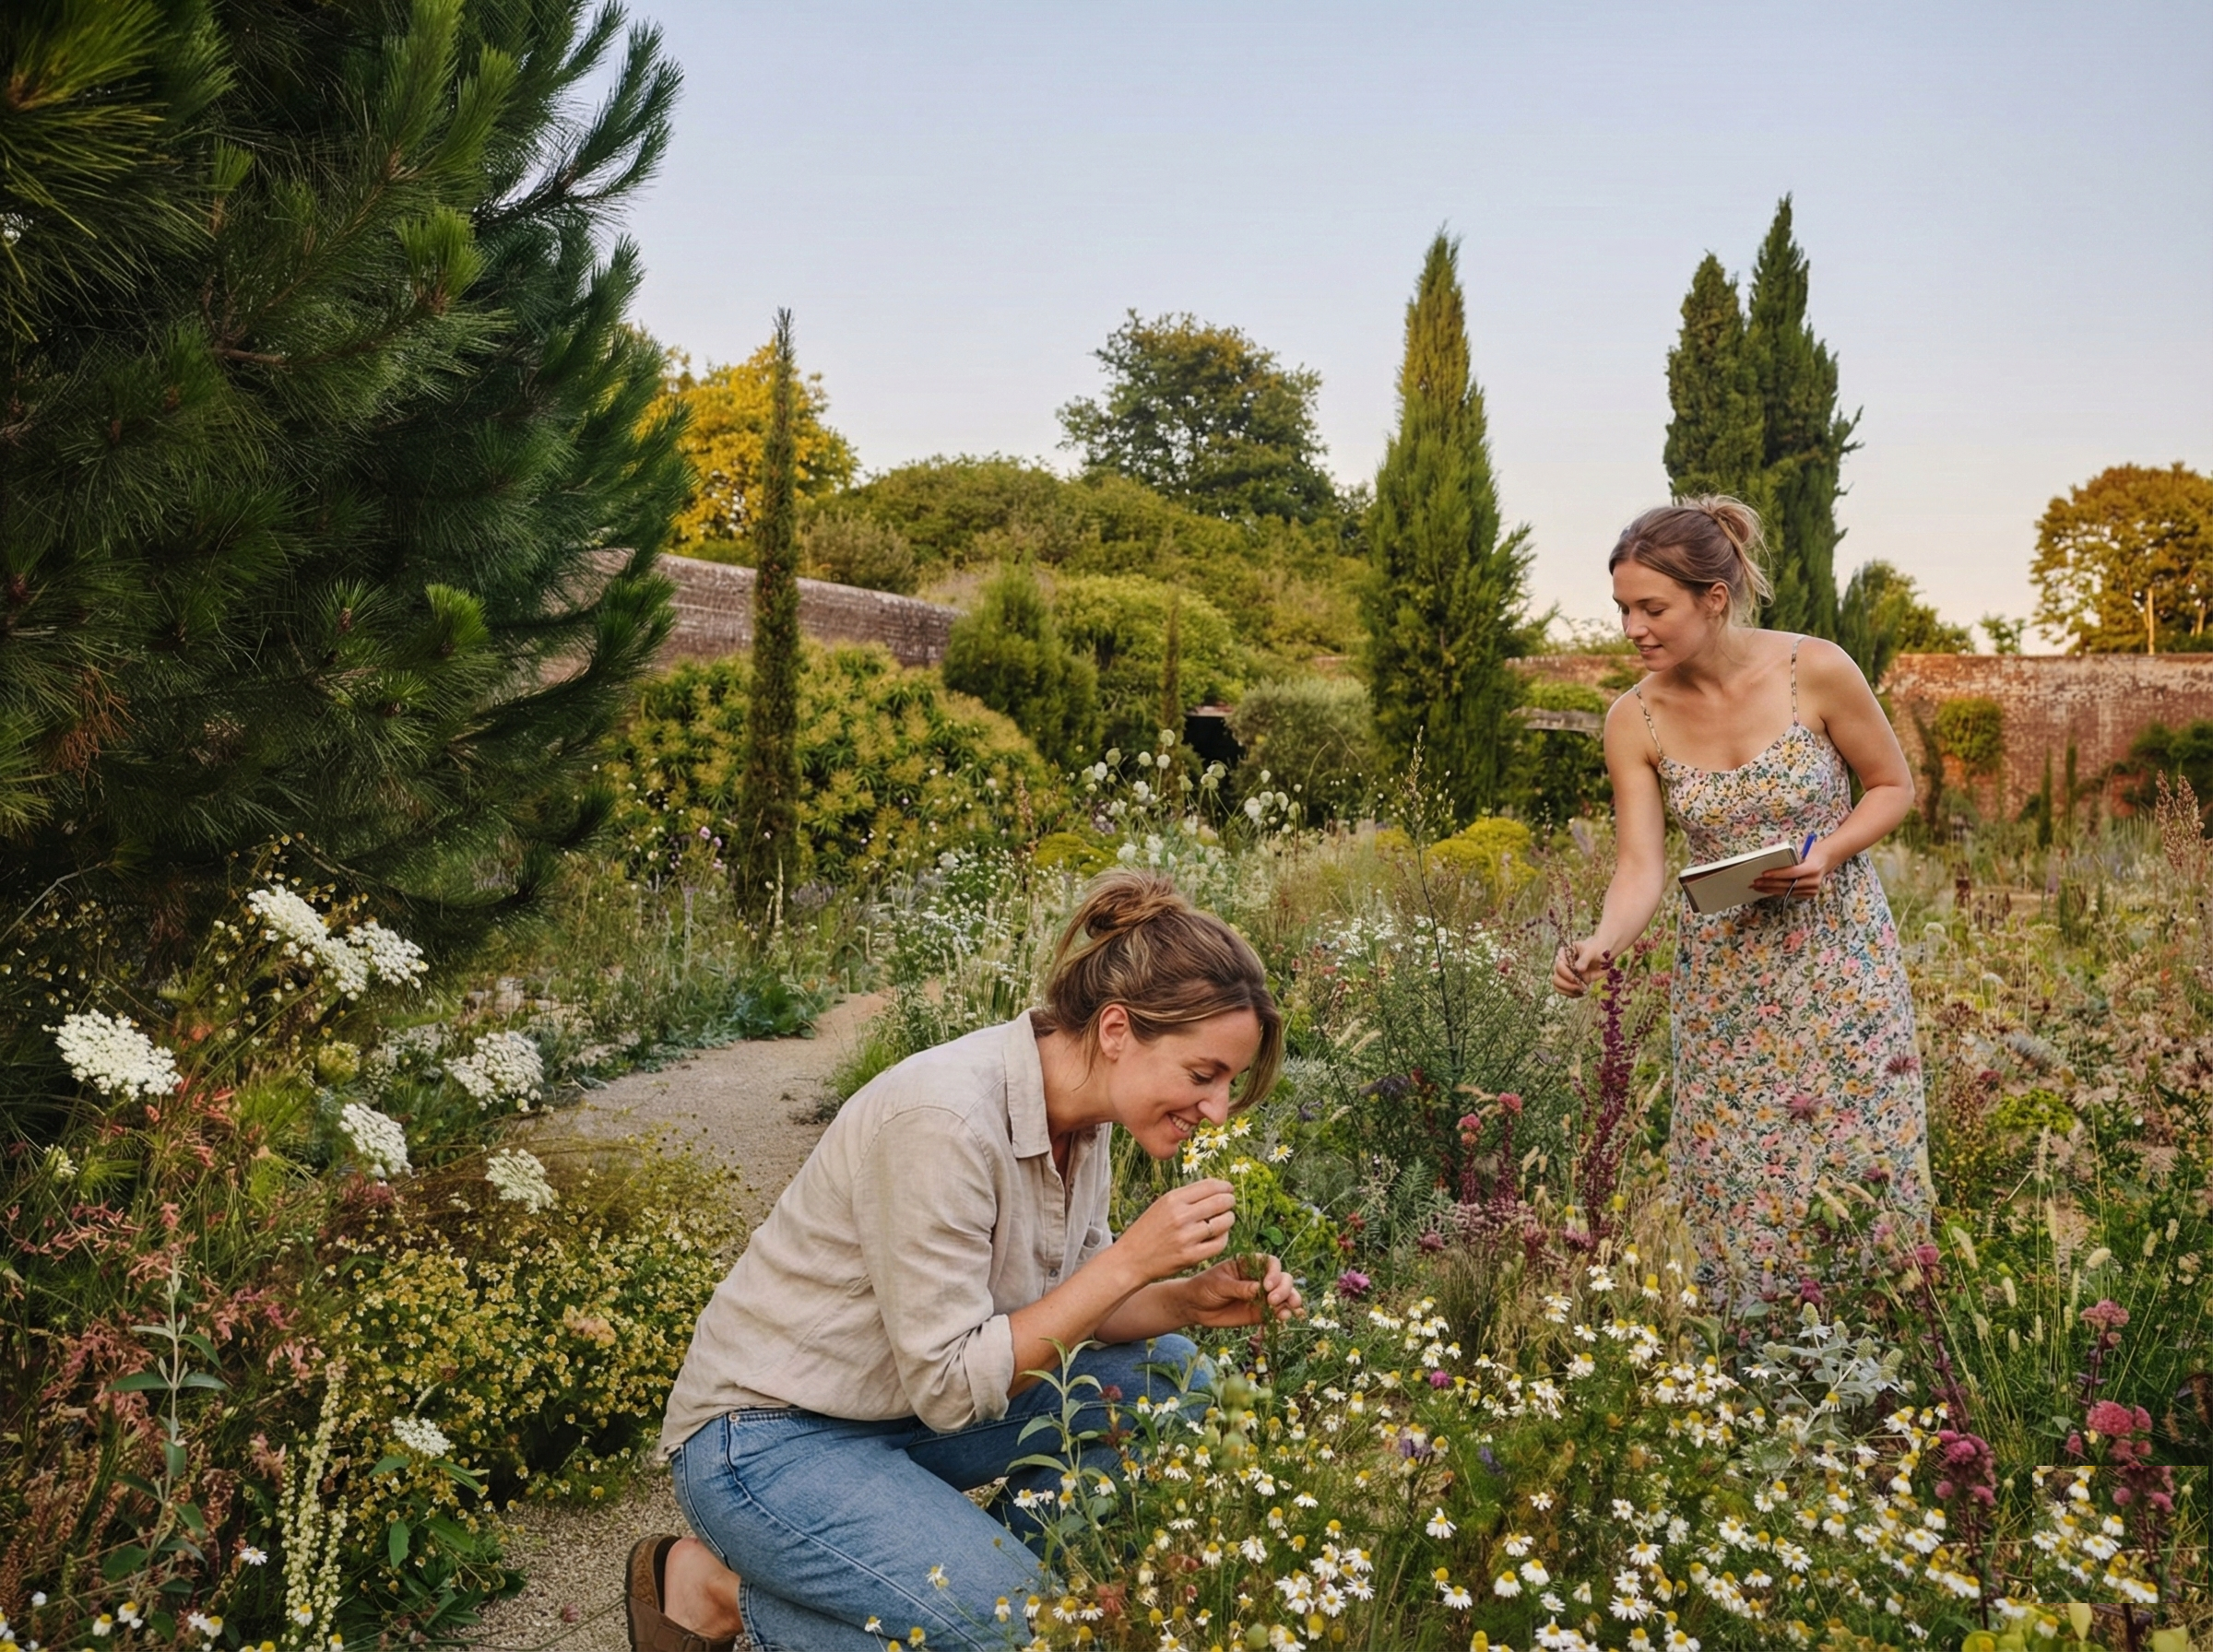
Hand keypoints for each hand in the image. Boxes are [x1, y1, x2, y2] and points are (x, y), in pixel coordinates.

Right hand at [1116, 1178, 1236, 1285]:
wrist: (1131, 1259)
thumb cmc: (1148, 1230)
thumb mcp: (1162, 1205)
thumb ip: (1186, 1197)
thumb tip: (1216, 1188)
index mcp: (1173, 1199)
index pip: (1210, 1186)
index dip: (1224, 1186)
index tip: (1228, 1189)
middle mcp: (1180, 1216)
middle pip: (1220, 1202)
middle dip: (1229, 1201)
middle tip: (1230, 1203)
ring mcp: (1186, 1237)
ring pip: (1224, 1222)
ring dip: (1229, 1219)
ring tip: (1225, 1219)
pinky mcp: (1191, 1256)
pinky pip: (1219, 1243)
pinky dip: (1224, 1238)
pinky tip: (1219, 1235)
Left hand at [1183, 1253, 1303, 1327]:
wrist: (1194, 1307)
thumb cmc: (1204, 1288)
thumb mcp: (1219, 1284)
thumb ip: (1239, 1288)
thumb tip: (1259, 1290)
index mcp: (1249, 1264)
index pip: (1270, 1263)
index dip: (1274, 1273)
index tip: (1266, 1285)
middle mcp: (1259, 1278)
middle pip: (1282, 1278)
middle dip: (1283, 1289)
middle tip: (1272, 1300)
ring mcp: (1261, 1296)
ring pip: (1284, 1295)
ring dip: (1290, 1300)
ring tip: (1289, 1309)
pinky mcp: (1260, 1312)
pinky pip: (1276, 1312)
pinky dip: (1283, 1314)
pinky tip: (1284, 1318)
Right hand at [1552, 937, 1610, 996]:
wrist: (1603, 956)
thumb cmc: (1596, 949)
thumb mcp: (1591, 951)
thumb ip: (1584, 959)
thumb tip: (1578, 969)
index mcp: (1564, 954)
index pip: (1559, 964)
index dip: (1566, 971)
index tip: (1579, 972)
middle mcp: (1562, 964)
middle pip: (1556, 976)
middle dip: (1567, 983)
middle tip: (1579, 985)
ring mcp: (1566, 974)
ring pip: (1557, 985)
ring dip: (1568, 990)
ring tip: (1580, 990)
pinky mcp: (1571, 982)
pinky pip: (1564, 991)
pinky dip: (1571, 994)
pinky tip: (1581, 993)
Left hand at [1752, 840, 1836, 900]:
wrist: (1825, 859)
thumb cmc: (1810, 853)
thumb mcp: (1801, 852)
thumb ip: (1789, 858)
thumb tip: (1767, 861)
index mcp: (1813, 867)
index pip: (1792, 872)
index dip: (1777, 874)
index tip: (1764, 874)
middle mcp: (1813, 881)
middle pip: (1788, 884)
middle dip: (1770, 884)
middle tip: (1755, 882)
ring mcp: (1812, 889)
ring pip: (1788, 892)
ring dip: (1770, 890)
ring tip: (1757, 887)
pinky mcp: (1809, 894)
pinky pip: (1790, 894)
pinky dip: (1778, 892)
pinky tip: (1767, 890)